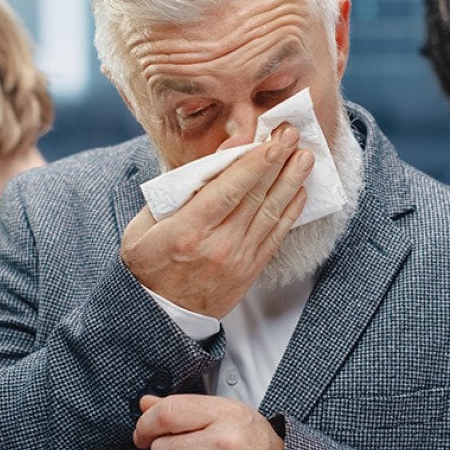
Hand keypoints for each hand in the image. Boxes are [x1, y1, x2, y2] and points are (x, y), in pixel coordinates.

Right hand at [120, 125, 312, 317]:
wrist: (159, 315)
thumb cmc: (148, 264)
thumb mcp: (145, 225)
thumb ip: (178, 192)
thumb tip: (215, 158)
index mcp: (188, 230)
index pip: (229, 189)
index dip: (255, 163)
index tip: (273, 140)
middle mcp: (218, 245)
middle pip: (255, 197)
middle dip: (278, 162)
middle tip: (292, 135)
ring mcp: (238, 259)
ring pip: (271, 214)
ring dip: (291, 182)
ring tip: (305, 158)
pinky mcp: (250, 270)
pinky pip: (275, 236)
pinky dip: (290, 212)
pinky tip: (299, 191)